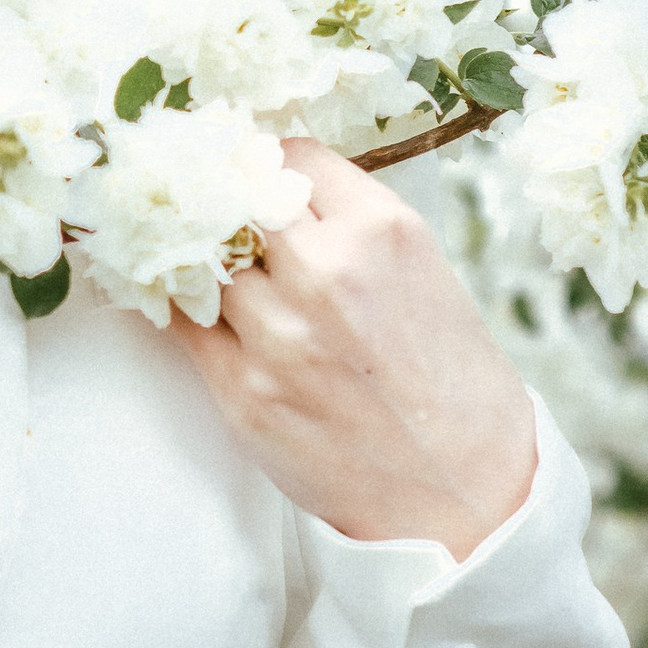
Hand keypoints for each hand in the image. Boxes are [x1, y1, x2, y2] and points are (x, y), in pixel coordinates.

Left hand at [176, 140, 537, 560]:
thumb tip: (273, 187)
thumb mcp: (425, 273)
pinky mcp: (243, 391)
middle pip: (235, 198)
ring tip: (212, 266)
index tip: (257, 175)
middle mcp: (327, 273)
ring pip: (202, 259)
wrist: (466, 492)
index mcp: (382, 232)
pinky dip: (182, 306)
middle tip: (219, 211)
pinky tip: (193, 303)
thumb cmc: (450, 381)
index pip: (291, 155)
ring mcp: (278, 335)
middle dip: (228, 204)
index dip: (270, 164)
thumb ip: (352, 227)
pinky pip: (181, 322)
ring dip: (204, 260)